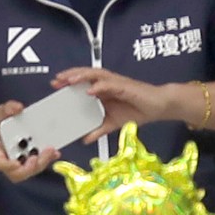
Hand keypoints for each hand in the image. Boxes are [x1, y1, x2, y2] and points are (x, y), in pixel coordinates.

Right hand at [0, 101, 56, 182]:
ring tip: (51, 150)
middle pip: (18, 173)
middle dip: (31, 167)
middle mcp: (8, 159)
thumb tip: (18, 108)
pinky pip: (38, 163)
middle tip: (42, 154)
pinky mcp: (29, 159)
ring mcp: (19, 161)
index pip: (0, 163)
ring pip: (31, 170)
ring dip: (42, 162)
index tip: (17, 163)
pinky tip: (54, 151)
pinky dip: (47, 158)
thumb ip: (8, 108)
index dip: (9, 166)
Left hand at [54, 66, 179, 141]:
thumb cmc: (138, 110)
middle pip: (85, 75)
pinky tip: (91, 90)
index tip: (55, 86)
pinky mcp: (125, 86)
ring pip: (95, 74)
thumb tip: (85, 139)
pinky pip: (110, 84)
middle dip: (70, 76)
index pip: (82, 83)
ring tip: (69, 80)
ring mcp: (116, 83)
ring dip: (82, 76)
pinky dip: (100, 85)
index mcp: (102, 90)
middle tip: (56, 81)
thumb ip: (99, 130)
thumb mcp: (113, 123)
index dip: (68, 82)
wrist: (159, 106)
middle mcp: (107, 84)